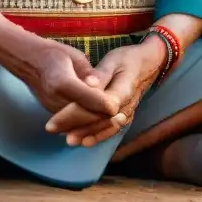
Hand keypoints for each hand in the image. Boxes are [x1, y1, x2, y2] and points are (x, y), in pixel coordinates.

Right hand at [13, 37, 119, 117]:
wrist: (29, 60)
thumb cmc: (53, 53)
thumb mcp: (73, 56)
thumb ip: (88, 72)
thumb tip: (98, 86)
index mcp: (62, 81)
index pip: (88, 97)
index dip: (104, 103)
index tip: (117, 106)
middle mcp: (56, 98)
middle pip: (85, 115)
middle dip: (103, 118)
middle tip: (120, 117)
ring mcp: (53, 108)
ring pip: (79, 122)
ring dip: (96, 123)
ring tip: (114, 122)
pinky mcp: (52, 112)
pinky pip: (72, 122)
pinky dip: (86, 123)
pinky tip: (100, 122)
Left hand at [45, 40, 166, 147]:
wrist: (147, 65)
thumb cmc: (128, 59)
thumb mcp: (114, 60)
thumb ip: (101, 74)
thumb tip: (88, 84)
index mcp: (123, 91)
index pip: (97, 106)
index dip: (77, 112)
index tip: (59, 116)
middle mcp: (126, 106)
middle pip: (99, 120)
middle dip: (77, 126)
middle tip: (54, 129)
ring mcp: (126, 114)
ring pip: (105, 128)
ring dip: (86, 134)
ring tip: (68, 140)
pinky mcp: (124, 116)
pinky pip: (110, 130)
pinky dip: (98, 136)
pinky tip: (85, 142)